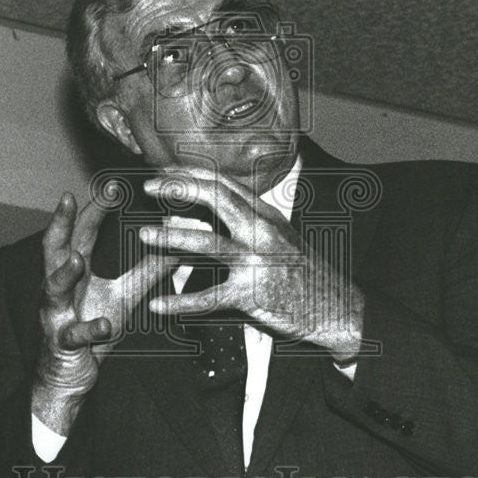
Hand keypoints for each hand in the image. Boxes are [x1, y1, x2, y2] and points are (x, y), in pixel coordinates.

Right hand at [33, 192, 174, 434]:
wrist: (69, 376)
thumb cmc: (93, 331)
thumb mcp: (125, 297)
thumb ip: (147, 272)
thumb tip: (176, 248)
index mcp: (74, 273)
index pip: (81, 233)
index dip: (93, 208)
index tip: (111, 184)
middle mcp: (58, 287)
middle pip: (52, 250)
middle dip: (60, 224)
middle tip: (69, 199)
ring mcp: (56, 314)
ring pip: (51, 290)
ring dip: (63, 274)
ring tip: (77, 260)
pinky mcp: (62, 343)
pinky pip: (74, 334)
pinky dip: (89, 328)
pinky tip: (104, 323)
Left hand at [139, 169, 363, 362]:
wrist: (334, 307)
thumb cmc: (302, 272)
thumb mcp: (278, 236)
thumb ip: (247, 221)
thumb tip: (210, 211)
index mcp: (265, 214)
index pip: (224, 182)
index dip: (191, 173)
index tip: (165, 171)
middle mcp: (261, 230)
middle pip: (215, 198)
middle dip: (178, 189)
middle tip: (149, 187)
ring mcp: (257, 261)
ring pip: (207, 243)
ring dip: (170, 237)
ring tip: (143, 235)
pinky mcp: (252, 293)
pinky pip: (210, 297)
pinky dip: (181, 302)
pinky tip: (159, 306)